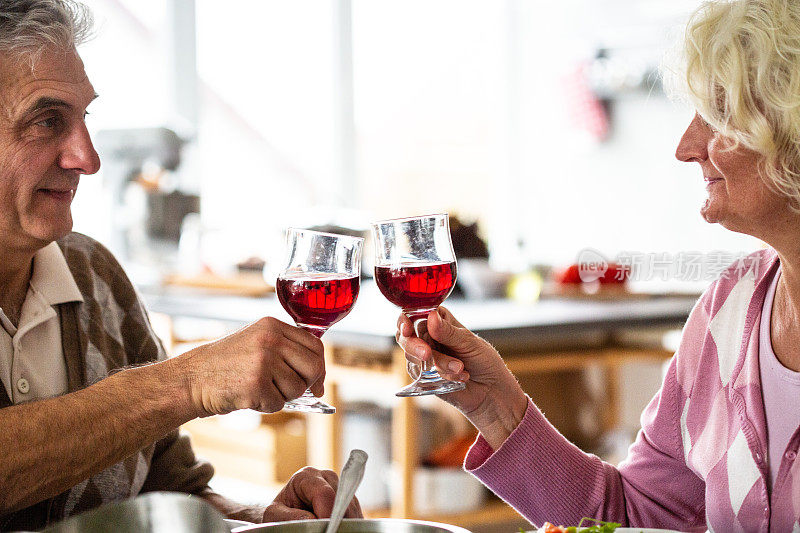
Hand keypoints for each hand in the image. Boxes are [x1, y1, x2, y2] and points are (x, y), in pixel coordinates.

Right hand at [180, 317, 325, 415]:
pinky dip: (265, 406)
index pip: (315, 345)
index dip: (320, 367)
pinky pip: (278, 404)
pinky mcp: (255, 384)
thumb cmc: (225, 365)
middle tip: (291, 391)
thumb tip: (318, 378)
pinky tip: (247, 396)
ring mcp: (263, 361)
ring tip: (258, 389)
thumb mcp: (256, 343)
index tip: (317, 382)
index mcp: (272, 326)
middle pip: (313, 367)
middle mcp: (271, 340)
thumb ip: (285, 350)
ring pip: (297, 389)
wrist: (190, 379)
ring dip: (281, 396)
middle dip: (307, 384)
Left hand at [263, 467, 362, 520]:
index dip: (327, 514)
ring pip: (352, 507)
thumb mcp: (275, 514)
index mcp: (307, 476)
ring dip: (344, 523)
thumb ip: (290, 516)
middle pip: (342, 500)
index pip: (324, 493)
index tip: (326, 529)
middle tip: (328, 531)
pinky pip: (356, 514)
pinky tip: (339, 529)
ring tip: (330, 530)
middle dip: (336, 520)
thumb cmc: (280, 512)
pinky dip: (350, 524)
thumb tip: (313, 520)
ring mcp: (340, 487)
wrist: (286, 512)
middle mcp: (326, 477)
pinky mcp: (349, 500)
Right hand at [396, 307, 527, 448]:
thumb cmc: (484, 361)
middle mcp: (428, 336)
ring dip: (438, 363)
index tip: (407, 327)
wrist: (491, 391)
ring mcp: (423, 357)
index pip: (415, 313)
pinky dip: (440, 375)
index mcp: (439, 321)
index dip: (405, 319)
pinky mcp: (422, 376)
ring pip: (412, 355)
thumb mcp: (469, 342)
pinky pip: (419, 373)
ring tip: (461, 368)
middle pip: (406, 335)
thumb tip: (431, 317)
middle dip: (415, 345)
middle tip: (427, 354)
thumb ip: (448, 332)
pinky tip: (458, 377)